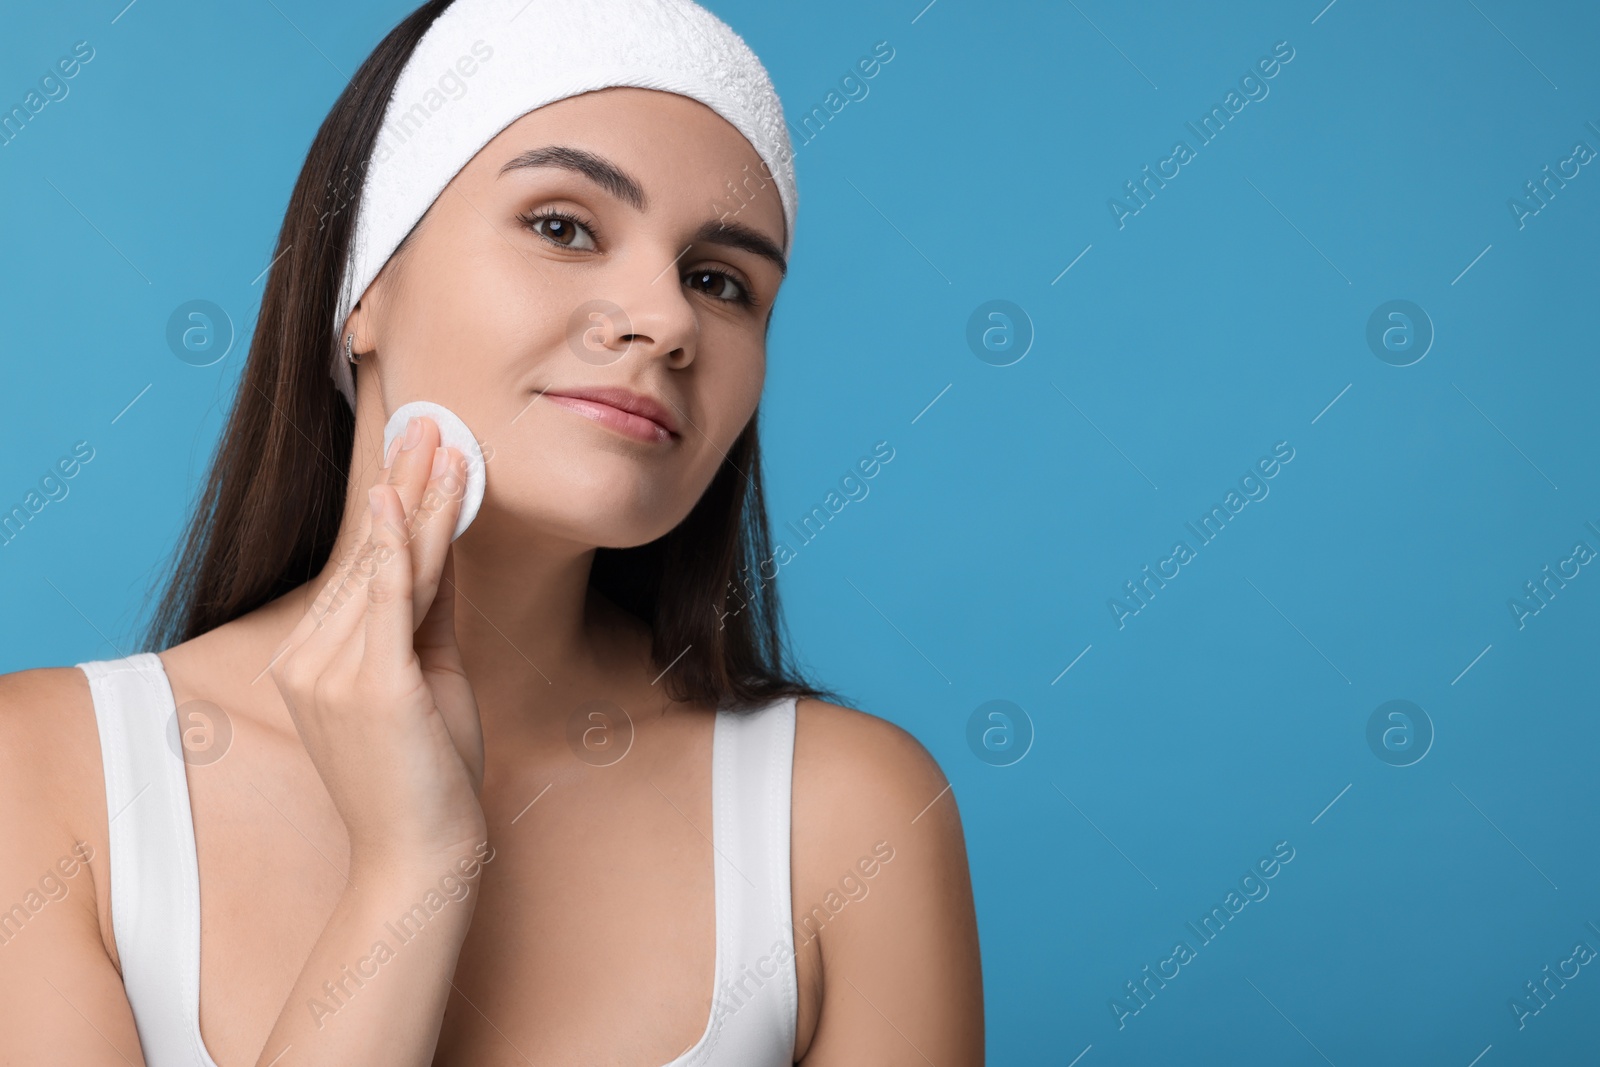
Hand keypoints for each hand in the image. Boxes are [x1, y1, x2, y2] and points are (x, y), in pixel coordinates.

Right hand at [269, 415, 486, 871]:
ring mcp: (333, 673)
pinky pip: (385, 603)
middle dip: (406, 484)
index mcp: (316, 660)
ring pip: (387, 569)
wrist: (424, 855)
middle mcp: (311, 660)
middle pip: (373, 556)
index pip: (368, 569)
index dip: (397, 506)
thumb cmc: (429, 773)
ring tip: (442, 440)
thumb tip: (442, 548)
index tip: (416, 451)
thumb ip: (427, 613)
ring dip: (419, 499)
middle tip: (430, 420)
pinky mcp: (369, 686)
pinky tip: (402, 498)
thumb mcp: (428, 677)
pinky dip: (397, 547)